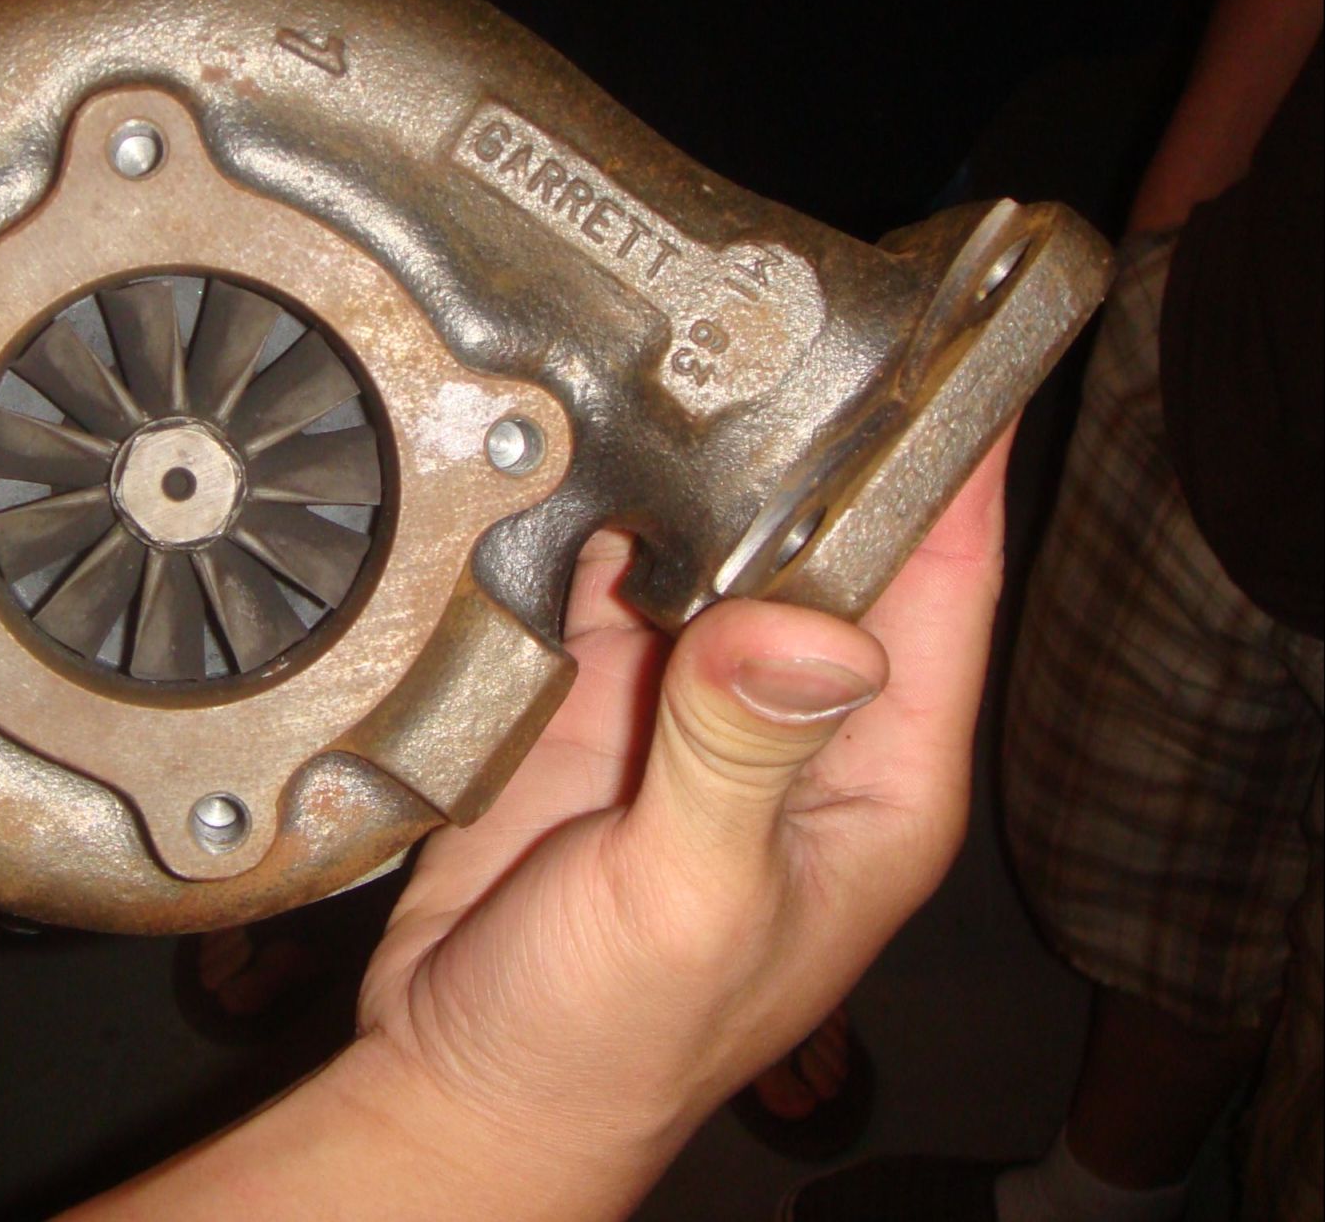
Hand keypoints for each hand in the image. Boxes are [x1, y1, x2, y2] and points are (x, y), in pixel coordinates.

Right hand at [75, 437, 1008, 1219]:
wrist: (464, 1080)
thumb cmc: (606, 1040)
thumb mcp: (693, 901)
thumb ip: (742, 755)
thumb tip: (810, 626)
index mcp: (875, 779)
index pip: (944, 587)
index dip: (948, 466)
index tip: (932, 346)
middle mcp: (797, 730)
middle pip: (828, 549)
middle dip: (805, 449)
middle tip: (759, 332)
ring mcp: (694, 712)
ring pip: (717, 553)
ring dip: (692, 484)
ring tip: (657, 378)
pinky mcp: (599, 705)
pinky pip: (613, 584)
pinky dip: (598, 530)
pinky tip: (578, 469)